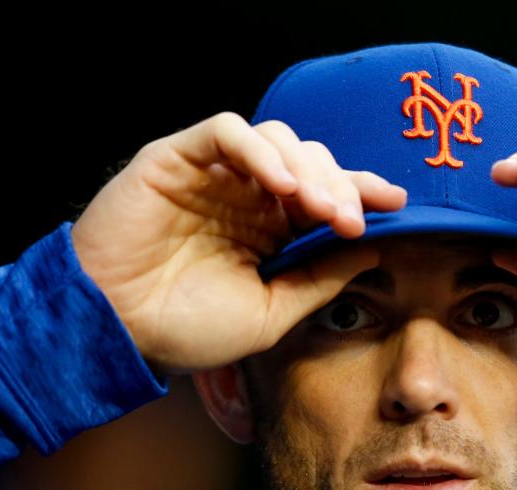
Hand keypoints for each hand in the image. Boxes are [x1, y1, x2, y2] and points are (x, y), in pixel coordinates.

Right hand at [70, 113, 407, 375]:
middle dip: (340, 186)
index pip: (326, 195)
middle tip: (352, 219)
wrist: (117, 331)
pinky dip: (259, 151)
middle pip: (310, 162)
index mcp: (270, 231)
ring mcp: (213, 174)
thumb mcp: (271, 313)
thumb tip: (375, 249)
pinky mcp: (177, 158)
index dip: (362, 192)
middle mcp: (246, 196)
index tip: (398, 205)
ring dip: (308, 169)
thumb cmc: (187, 329)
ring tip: (320, 209)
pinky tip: (282, 186)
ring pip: (276, 139)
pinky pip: (226, 131)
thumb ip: (319, 280)